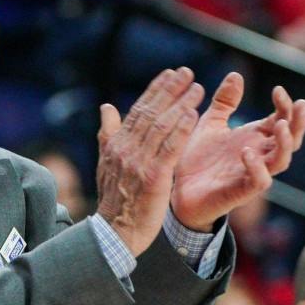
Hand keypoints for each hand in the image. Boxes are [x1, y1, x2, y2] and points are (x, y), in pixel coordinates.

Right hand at [94, 67, 203, 253]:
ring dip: (181, 105)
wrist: (115, 231)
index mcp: (116, 144)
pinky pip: (169, 148)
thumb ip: (108, 134)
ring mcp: (138, 162)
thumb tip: (106, 107)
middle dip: (170, 90)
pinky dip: (181, 130)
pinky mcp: (153, 177)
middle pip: (150, 112)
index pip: (137, 110)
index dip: (156, 90)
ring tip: (197, 89)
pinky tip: (194, 115)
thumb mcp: (106, 163)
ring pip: (161, 126)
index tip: (171, 74)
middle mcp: (125, 149)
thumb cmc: (115, 199)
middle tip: (187, 72)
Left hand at [168, 73, 304, 231]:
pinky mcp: (241, 191)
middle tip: (299, 104)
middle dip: (298, 122)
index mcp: (255, 138)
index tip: (278, 89)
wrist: (178, 190)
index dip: (285, 105)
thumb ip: (224, 103)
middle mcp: (259, 155)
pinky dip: (257, 167)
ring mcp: (252, 173)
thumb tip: (236, 74)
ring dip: (285, 142)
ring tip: (278, 124)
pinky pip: (259, 181)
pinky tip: (247, 152)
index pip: (281, 120)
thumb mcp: (210, 124)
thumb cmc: (197, 159)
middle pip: (292, 139)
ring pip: (282, 160)